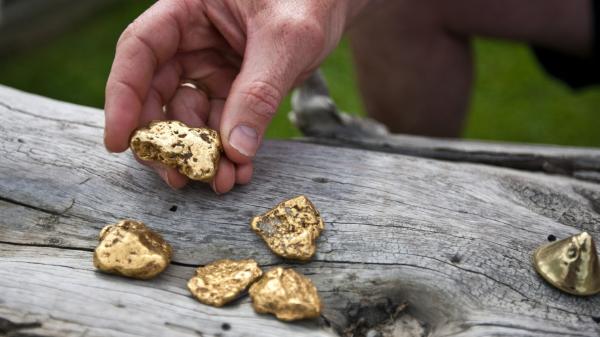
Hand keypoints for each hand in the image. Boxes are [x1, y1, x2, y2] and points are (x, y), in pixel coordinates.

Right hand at [104, 0, 367, 192]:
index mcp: (186, 9)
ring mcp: (211, 65)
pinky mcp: (234, 86)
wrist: (337, 2)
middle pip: (158, 92)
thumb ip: (259, 91)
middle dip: (167, 139)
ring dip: (203, 152)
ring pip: (190, 115)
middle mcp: (190, 39)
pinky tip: (240, 169)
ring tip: (223, 181)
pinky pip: (223, 122)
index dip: (124, 97)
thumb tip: (235, 151)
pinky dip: (229, 148)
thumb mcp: (287, 38)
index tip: (120, 141)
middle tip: (179, 176)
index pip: (139, 50)